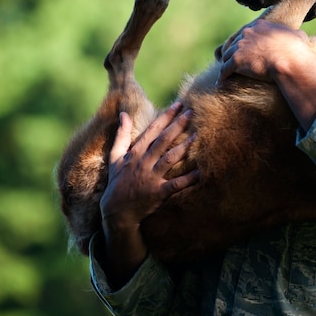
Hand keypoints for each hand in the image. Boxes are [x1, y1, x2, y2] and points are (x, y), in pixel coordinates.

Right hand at [102, 102, 198, 228]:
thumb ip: (121, 135)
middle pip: (163, 140)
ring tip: (197, 136)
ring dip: (184, 147)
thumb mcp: (115, 156)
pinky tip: (200, 172)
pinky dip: (188, 179)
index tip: (178, 105)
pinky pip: (176, 184)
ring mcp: (151, 177)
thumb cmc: (117, 182)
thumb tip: (123, 114)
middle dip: (178, 125)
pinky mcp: (158, 192)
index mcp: (135, 152)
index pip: (153, 130)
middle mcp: (144, 162)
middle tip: (191, 112)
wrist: (116, 210)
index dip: (166, 116)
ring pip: (170, 158)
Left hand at [218, 18, 315, 130]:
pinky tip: (220, 83)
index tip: (248, 50)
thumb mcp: (298, 36)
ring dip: (227, 64)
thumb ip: (294, 35)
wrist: (289, 60)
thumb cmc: (296, 50)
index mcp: (261, 26)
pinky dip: (222, 76)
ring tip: (225, 73)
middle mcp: (248, 33)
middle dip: (235, 52)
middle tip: (235, 62)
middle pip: (236, 43)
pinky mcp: (235, 61)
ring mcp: (240, 46)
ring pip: (227, 56)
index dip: (247, 42)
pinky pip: (224, 69)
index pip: (249, 33)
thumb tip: (300, 36)